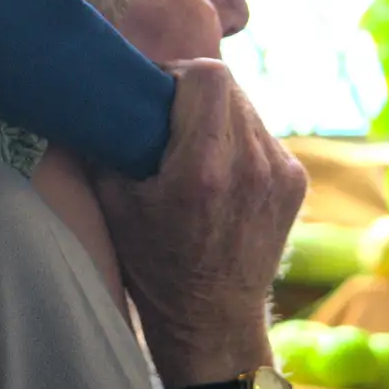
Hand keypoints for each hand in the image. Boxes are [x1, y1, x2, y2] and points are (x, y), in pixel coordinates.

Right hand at [94, 60, 305, 380]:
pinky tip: (220, 169)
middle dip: (195, 91)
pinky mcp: (296, 181)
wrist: (211, 316)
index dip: (178, 72)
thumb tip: (92, 94)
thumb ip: (107, 141)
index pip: (208, 75)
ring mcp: (279, 173)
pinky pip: (263, 134)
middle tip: (169, 115)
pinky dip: (239, 138)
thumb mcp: (114, 202)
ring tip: (194, 143)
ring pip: (248, 106)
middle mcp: (250, 165)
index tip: (157, 92)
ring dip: (219, 113)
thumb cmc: (154, 261)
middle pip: (229, 85)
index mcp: (203, 168)